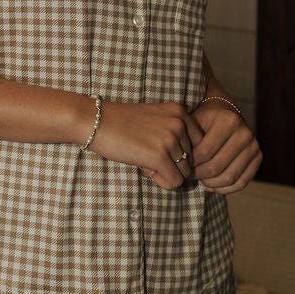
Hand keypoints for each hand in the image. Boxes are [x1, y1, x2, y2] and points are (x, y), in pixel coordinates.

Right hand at [88, 101, 205, 190]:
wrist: (96, 121)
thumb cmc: (122, 122)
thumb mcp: (155, 119)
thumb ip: (174, 133)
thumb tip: (189, 165)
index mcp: (180, 111)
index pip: (198, 143)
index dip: (179, 151)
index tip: (158, 148)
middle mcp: (180, 123)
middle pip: (191, 159)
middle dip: (172, 163)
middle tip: (147, 155)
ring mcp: (171, 139)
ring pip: (184, 172)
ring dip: (165, 172)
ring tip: (144, 160)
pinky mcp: (160, 156)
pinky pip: (175, 182)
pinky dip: (162, 182)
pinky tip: (145, 170)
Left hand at [189, 99, 262, 193]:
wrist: (226, 111)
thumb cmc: (205, 119)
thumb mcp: (194, 121)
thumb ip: (187, 138)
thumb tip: (182, 162)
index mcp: (229, 121)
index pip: (205, 152)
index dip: (191, 162)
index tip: (182, 164)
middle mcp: (245, 133)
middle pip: (216, 167)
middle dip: (199, 175)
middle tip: (188, 175)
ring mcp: (254, 146)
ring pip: (229, 178)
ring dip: (210, 184)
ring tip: (199, 179)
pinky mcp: (258, 158)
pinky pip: (241, 183)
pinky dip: (225, 189)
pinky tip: (211, 185)